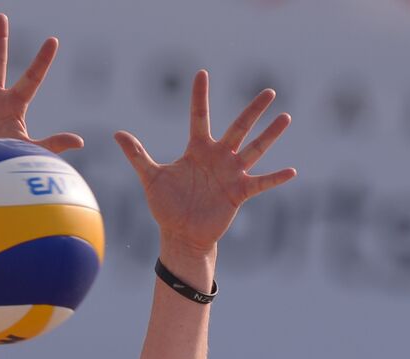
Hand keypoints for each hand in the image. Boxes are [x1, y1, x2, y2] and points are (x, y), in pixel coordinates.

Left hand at [116, 72, 295, 254]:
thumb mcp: (151, 178)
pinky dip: (275, 178)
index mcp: (197, 150)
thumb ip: (137, 155)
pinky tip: (292, 170)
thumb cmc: (167, 206)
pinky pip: (261, 183)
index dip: (199, 96)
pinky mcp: (239, 193)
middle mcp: (218, 157)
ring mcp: (231, 174)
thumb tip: (117, 133)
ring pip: (254, 149)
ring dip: (270, 135)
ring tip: (285, 116)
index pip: (199, 117)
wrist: (180, 234)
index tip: (201, 73)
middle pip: (238, 128)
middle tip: (269, 92)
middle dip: (253, 111)